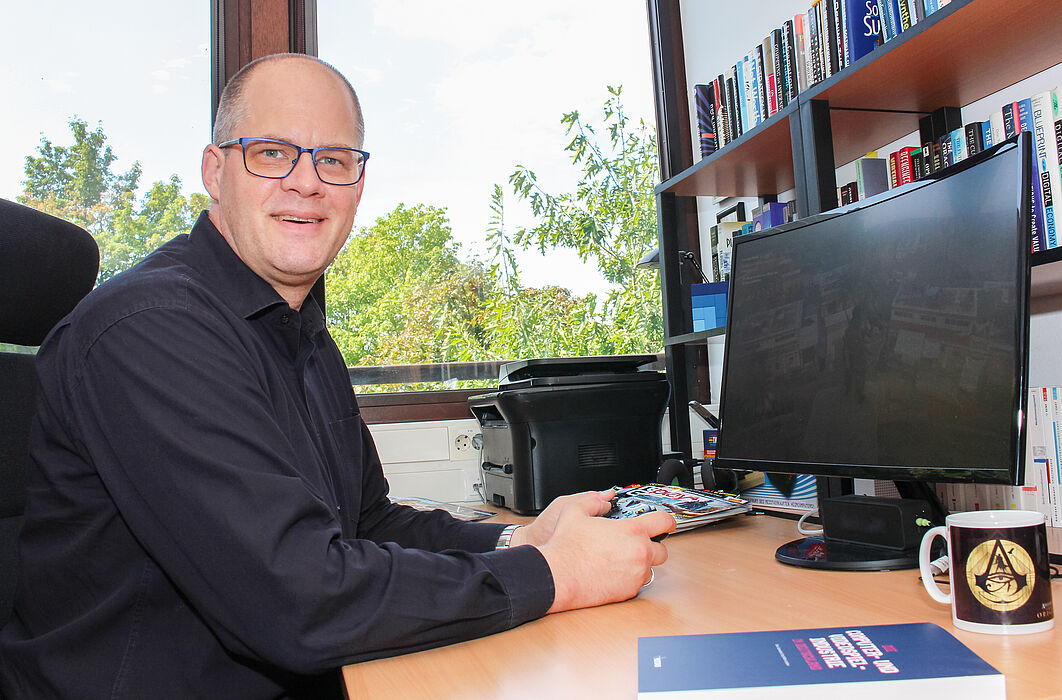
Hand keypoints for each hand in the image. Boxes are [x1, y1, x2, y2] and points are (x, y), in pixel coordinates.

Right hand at [513, 491, 674, 612]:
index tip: (666, 522)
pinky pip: (637, 583)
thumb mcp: (575, 512)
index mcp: (632, 531)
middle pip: (662, 550)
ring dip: (641, 563)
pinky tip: (612, 572)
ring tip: (620, 559)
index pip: (665, 522)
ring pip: (650, 569)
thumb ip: (594, 501)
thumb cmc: (566, 547)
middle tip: (636, 543)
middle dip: (652, 546)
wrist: (557, 576)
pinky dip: (629, 578)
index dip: (667, 520)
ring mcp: (635, 575)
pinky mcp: (628, 592)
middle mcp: (639, 554)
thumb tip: (604, 500)